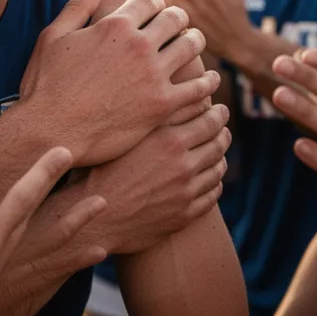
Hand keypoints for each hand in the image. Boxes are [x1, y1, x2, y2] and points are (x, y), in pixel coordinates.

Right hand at [19, 0, 218, 166]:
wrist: (51, 130)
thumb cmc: (46, 84)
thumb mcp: (53, 37)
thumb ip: (77, 6)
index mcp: (115, 25)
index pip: (150, 1)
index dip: (156, 3)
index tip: (158, 10)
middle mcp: (139, 45)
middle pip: (175, 19)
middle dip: (179, 19)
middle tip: (181, 26)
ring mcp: (153, 75)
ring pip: (190, 47)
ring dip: (195, 41)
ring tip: (194, 45)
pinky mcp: (162, 105)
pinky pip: (197, 87)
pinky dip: (207, 81)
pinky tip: (209, 80)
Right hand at [80, 103, 230, 253]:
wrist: (93, 218)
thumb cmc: (98, 169)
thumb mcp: (124, 135)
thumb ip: (150, 118)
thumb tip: (167, 98)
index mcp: (167, 140)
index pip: (210, 121)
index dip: (218, 113)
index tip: (220, 108)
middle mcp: (182, 165)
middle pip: (218, 144)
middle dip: (223, 132)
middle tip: (223, 127)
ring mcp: (186, 192)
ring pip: (218, 169)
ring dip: (220, 157)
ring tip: (217, 152)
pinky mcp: (185, 215)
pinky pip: (211, 195)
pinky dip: (214, 183)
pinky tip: (209, 179)